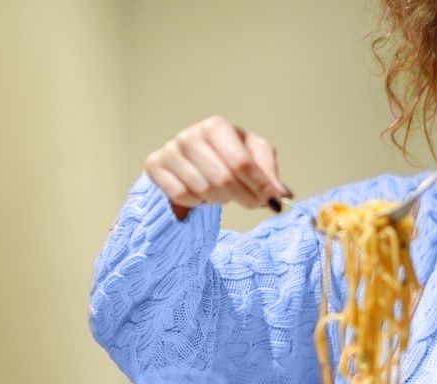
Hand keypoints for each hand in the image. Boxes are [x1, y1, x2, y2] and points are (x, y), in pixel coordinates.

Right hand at [144, 116, 288, 216]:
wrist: (192, 159)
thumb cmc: (228, 155)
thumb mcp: (254, 156)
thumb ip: (269, 173)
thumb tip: (282, 194)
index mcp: (217, 126)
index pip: (241, 162)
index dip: (259, 185)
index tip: (271, 199)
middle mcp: (190, 135)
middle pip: (223, 179)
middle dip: (243, 197)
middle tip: (253, 203)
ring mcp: (170, 150)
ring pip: (203, 190)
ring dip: (219, 200)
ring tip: (223, 192)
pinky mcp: (155, 165)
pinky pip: (182, 195)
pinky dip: (196, 202)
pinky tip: (200, 193)